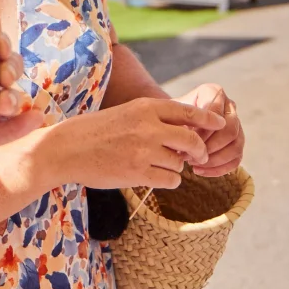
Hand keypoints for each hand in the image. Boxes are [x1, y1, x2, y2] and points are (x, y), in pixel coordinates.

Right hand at [28, 98, 223, 189]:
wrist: (67, 148)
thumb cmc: (96, 131)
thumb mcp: (128, 114)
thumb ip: (155, 120)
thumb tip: (187, 135)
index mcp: (146, 108)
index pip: (188, 112)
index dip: (208, 120)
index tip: (221, 125)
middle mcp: (149, 127)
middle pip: (191, 140)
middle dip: (199, 150)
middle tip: (198, 157)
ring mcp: (144, 150)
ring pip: (180, 163)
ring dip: (176, 167)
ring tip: (160, 166)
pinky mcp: (138, 172)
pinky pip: (170, 180)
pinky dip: (169, 181)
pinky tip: (158, 178)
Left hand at [176, 84, 244, 176]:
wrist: (173, 121)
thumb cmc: (171, 116)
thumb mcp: (171, 113)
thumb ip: (181, 120)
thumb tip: (189, 139)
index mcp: (214, 92)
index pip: (216, 113)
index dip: (202, 132)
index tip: (185, 143)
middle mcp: (229, 106)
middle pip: (230, 130)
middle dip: (210, 147)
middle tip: (190, 157)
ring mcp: (236, 125)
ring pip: (236, 146)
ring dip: (215, 160)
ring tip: (195, 165)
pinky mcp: (237, 142)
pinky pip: (236, 159)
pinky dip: (219, 169)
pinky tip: (201, 171)